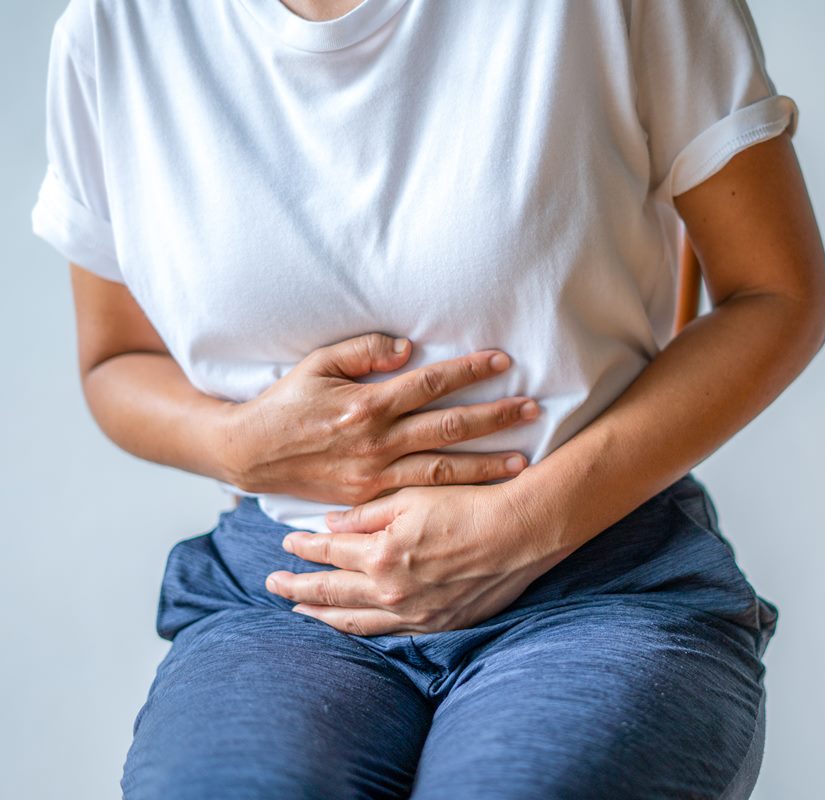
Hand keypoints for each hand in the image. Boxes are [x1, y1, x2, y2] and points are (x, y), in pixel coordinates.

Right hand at [221, 333, 541, 504]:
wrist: (250, 454)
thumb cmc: (287, 402)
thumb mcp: (318, 364)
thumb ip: (364, 350)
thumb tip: (409, 346)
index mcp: (367, 404)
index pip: (431, 383)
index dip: (470, 370)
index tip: (503, 360)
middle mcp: (376, 442)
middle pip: (448, 427)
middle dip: (495, 418)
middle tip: (533, 408)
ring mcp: (375, 474)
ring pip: (442, 469)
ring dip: (486, 464)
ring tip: (524, 460)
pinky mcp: (370, 497)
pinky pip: (420, 494)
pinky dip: (454, 492)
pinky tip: (482, 491)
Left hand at [262, 482, 566, 635]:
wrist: (522, 533)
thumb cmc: (470, 506)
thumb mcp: (414, 497)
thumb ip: (368, 513)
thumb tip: (331, 525)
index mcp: (381, 555)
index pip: (328, 553)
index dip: (304, 547)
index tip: (286, 543)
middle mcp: (391, 592)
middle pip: (330, 592)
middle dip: (298, 586)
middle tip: (273, 583)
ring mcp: (414, 614)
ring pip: (354, 621)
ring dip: (322, 614)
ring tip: (300, 610)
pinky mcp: (438, 624)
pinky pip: (389, 634)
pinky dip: (363, 629)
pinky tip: (352, 624)